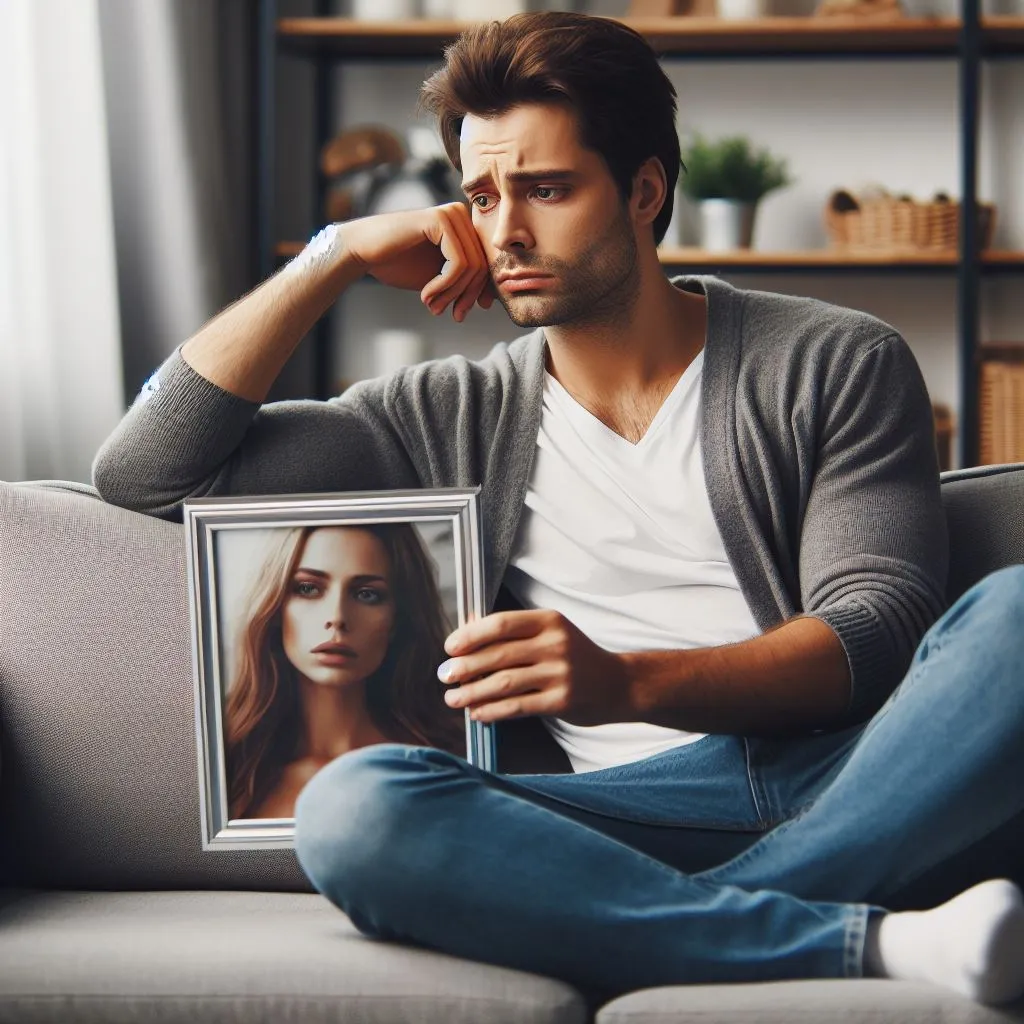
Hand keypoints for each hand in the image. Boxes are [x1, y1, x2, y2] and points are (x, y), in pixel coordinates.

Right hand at [340, 203, 495, 321]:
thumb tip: (489, 301)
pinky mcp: (439, 219)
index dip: (477, 293)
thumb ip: (462, 284)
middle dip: (465, 296)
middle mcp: (460, 214)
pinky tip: (426, 294)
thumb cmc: (398, 264)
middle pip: (481, 266)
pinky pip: (458, 263)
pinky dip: (444, 286)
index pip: (485, 264)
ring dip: (452, 294)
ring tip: (433, 305)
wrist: (362, 252)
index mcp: (463, 225)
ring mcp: (451, 213)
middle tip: (451, 315)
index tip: (461, 313)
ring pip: (471, 267)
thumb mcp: (438, 278)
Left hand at [437, 610, 632, 725]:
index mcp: (549, 621)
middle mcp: (555, 644)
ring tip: (453, 698)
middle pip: (499, 654)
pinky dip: (493, 710)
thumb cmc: (576, 657)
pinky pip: (518, 706)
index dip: (470, 636)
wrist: (618, 684)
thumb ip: (516, 634)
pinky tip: (478, 713)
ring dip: (473, 692)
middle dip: (465, 667)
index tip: (449, 648)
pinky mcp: (562, 701)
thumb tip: (467, 634)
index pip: (501, 624)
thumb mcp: (553, 634)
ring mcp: (560, 673)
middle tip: (444, 676)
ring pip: (504, 682)